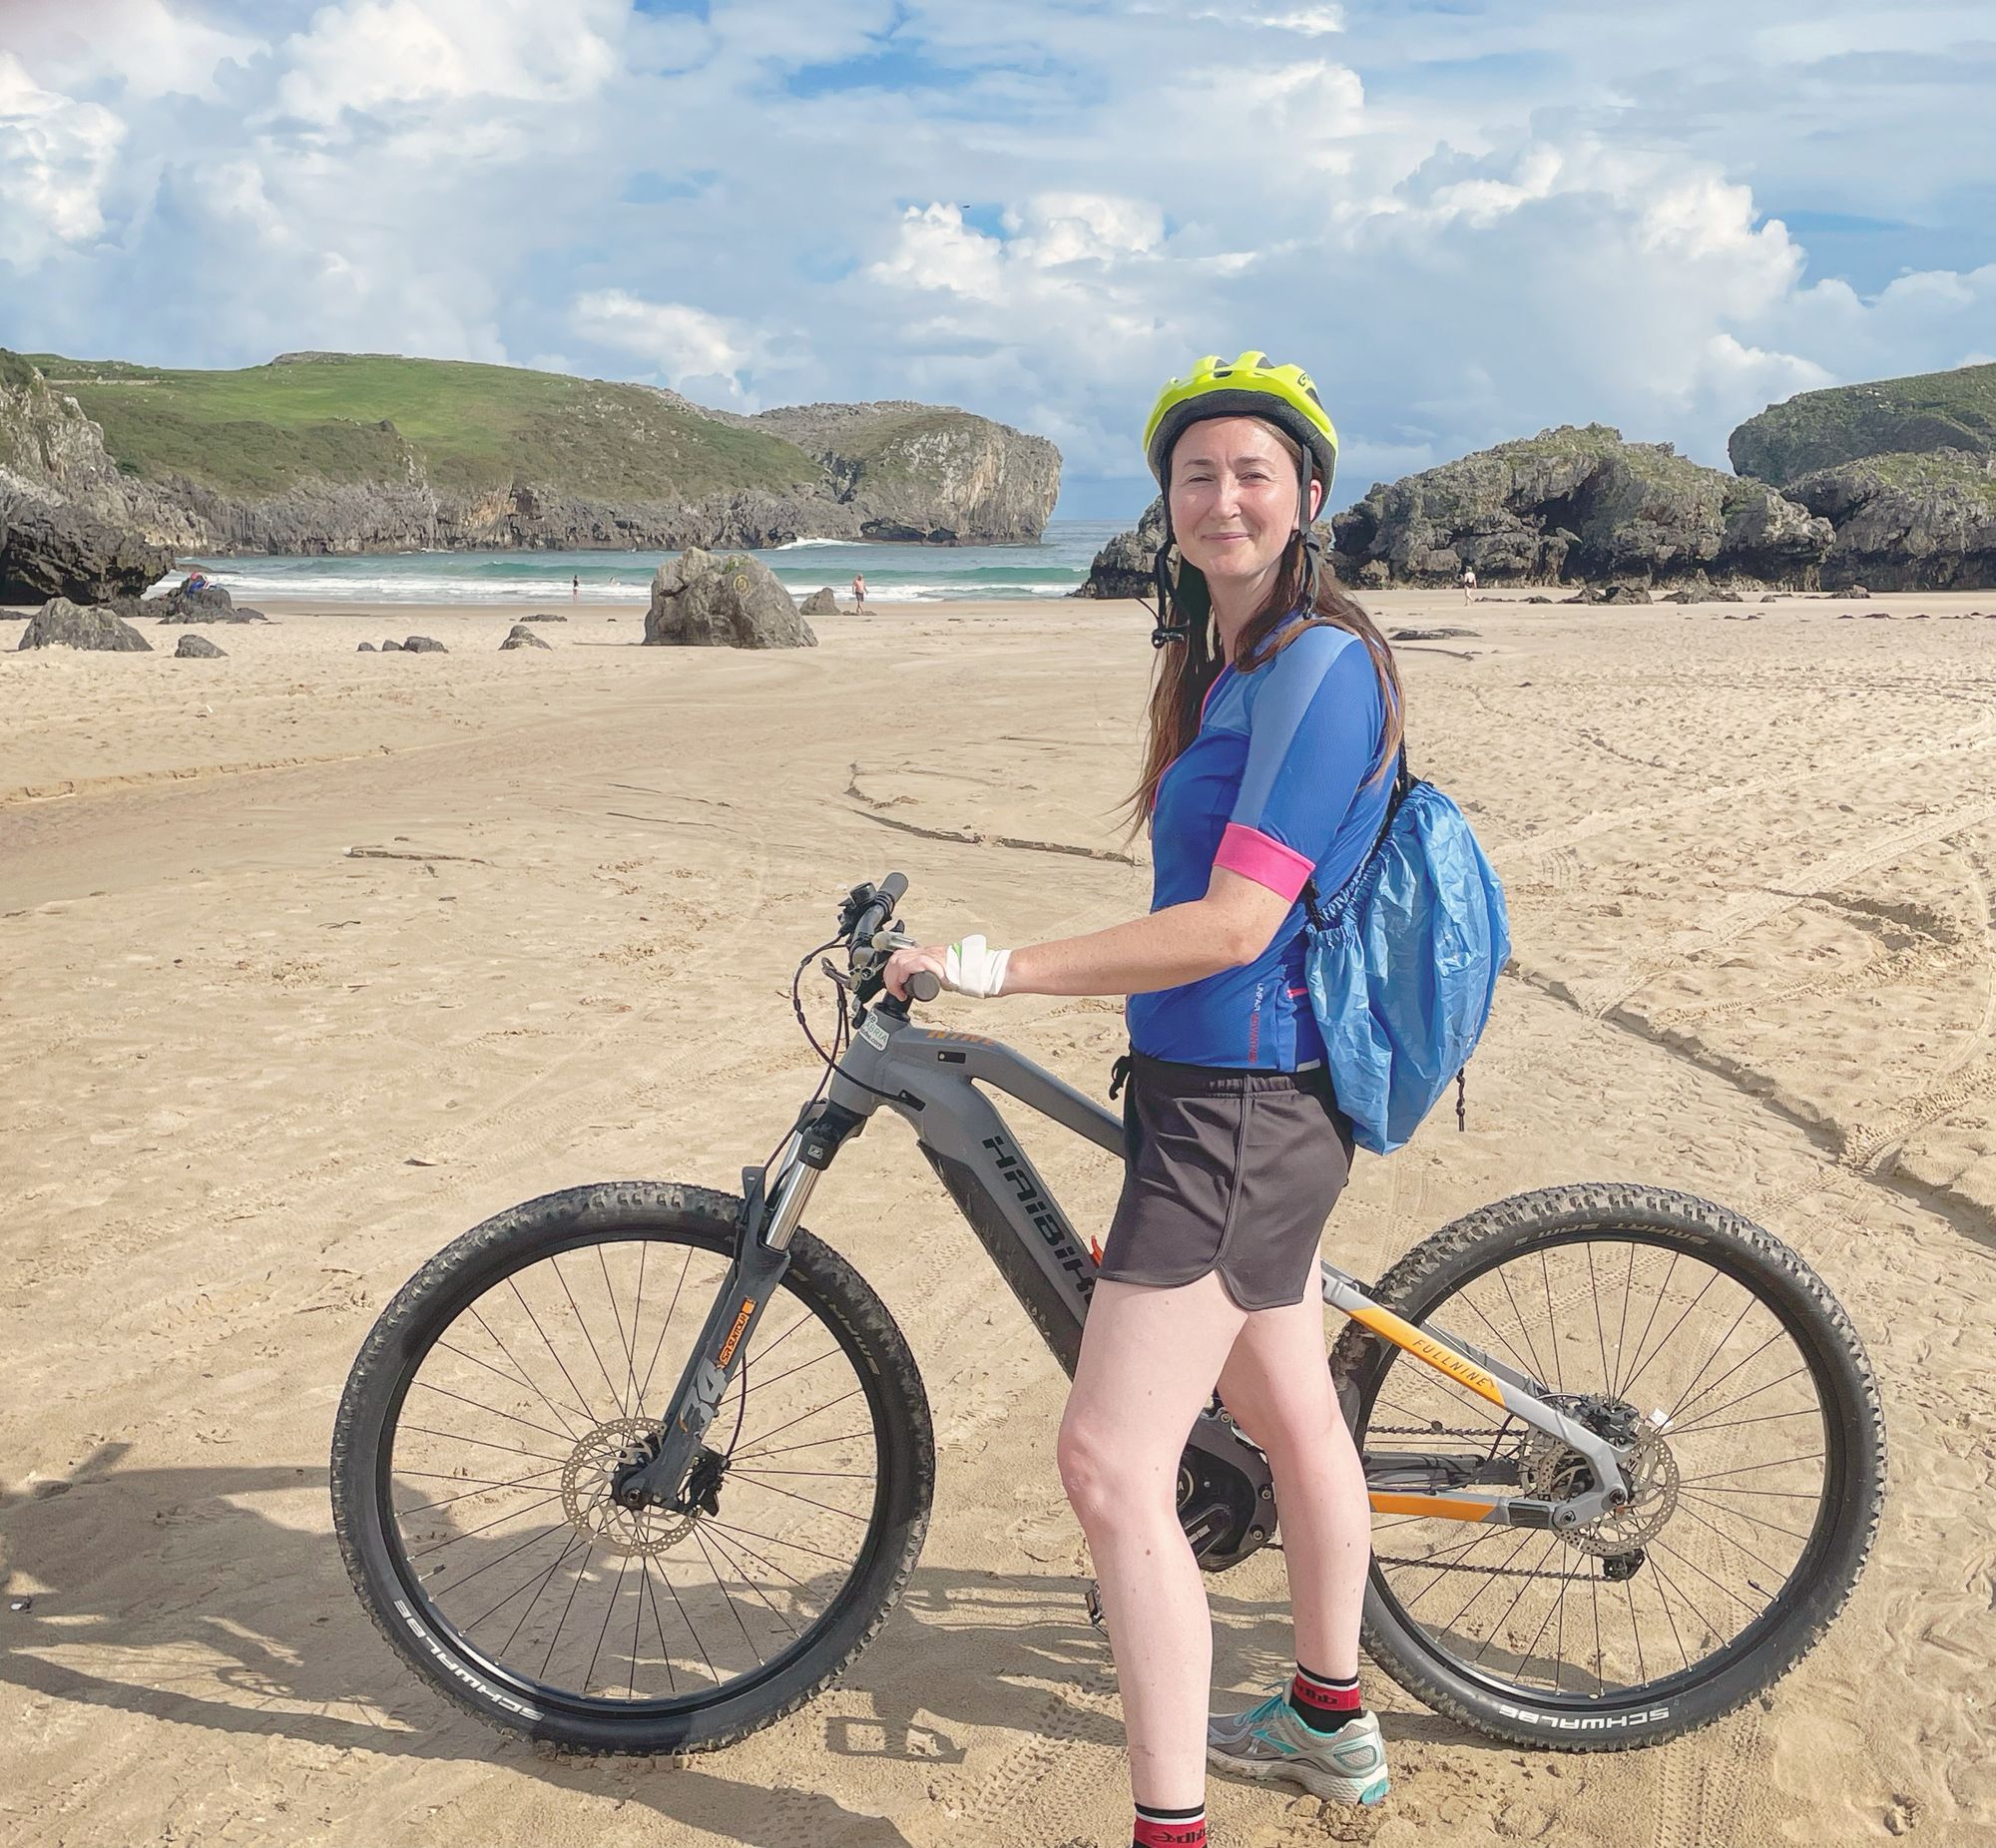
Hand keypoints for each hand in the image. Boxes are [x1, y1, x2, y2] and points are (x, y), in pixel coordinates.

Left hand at [882, 934, 1010, 999]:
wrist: (984, 971)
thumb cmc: (972, 973)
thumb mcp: (947, 973)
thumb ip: (937, 975)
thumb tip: (932, 984)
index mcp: (930, 952)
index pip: (903, 955)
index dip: (893, 970)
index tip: (895, 985)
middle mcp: (928, 951)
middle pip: (897, 956)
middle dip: (889, 975)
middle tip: (893, 990)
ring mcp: (931, 955)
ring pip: (899, 960)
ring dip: (893, 977)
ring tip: (898, 991)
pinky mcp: (934, 962)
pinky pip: (910, 965)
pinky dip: (901, 978)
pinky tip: (905, 991)